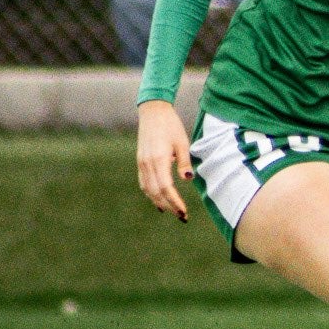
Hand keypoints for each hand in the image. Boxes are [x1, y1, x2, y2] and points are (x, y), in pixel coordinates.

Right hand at [136, 99, 193, 221]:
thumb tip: (188, 179)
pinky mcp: (140, 162)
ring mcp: (141, 163)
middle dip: (169, 206)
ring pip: (148, 190)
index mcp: (158, 159)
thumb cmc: (171, 126)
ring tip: (173, 211)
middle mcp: (147, 164)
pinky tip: (159, 201)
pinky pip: (144, 183)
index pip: (165, 187)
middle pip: (156, 192)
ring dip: (160, 202)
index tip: (184, 211)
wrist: (153, 112)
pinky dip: (151, 195)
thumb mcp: (182, 142)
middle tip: (182, 216)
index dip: (174, 201)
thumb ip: (184, 161)